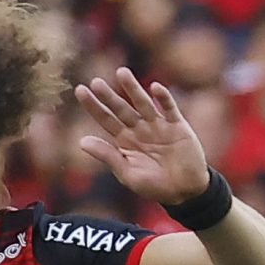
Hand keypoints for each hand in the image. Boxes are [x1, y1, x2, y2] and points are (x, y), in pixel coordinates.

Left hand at [75, 68, 210, 205]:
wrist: (184, 191)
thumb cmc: (154, 186)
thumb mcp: (127, 173)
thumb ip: (108, 156)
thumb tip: (81, 141)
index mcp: (125, 141)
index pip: (106, 120)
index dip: (94, 106)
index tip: (80, 91)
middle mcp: (139, 130)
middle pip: (121, 109)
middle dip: (109, 96)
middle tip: (95, 81)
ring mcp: (158, 126)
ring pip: (143, 103)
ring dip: (133, 89)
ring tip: (121, 73)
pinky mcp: (178, 126)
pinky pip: (170, 109)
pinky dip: (164, 98)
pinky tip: (155, 87)